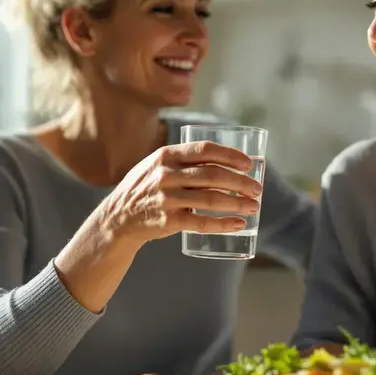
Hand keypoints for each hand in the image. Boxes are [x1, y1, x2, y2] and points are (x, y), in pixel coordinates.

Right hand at [95, 140, 262, 247]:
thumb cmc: (145, 188)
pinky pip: (202, 222)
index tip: (249, 164)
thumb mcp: (156, 165)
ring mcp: (166, 198)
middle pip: (213, 175)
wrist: (118, 217)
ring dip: (237, 203)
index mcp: (166, 155)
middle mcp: (166, 174)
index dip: (231, 156)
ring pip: (211, 199)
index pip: (205, 150)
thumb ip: (183, 160)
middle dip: (240, 182)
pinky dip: (223, 224)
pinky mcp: (168, 221)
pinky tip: (238, 224)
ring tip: (254, 206)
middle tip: (257, 189)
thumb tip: (226, 160)